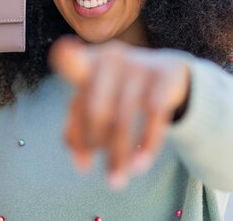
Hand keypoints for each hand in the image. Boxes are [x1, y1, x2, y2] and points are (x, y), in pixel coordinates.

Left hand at [49, 36, 190, 190]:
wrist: (168, 73)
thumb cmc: (119, 91)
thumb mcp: (96, 103)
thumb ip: (78, 131)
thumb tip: (82, 166)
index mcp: (87, 64)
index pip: (72, 60)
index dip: (67, 56)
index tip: (63, 50)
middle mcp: (111, 60)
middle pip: (96, 111)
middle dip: (97, 145)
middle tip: (101, 171)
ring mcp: (139, 65)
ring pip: (123, 120)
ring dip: (118, 156)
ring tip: (116, 182)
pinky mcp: (165, 76)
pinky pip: (155, 117)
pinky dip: (146, 145)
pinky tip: (140, 165)